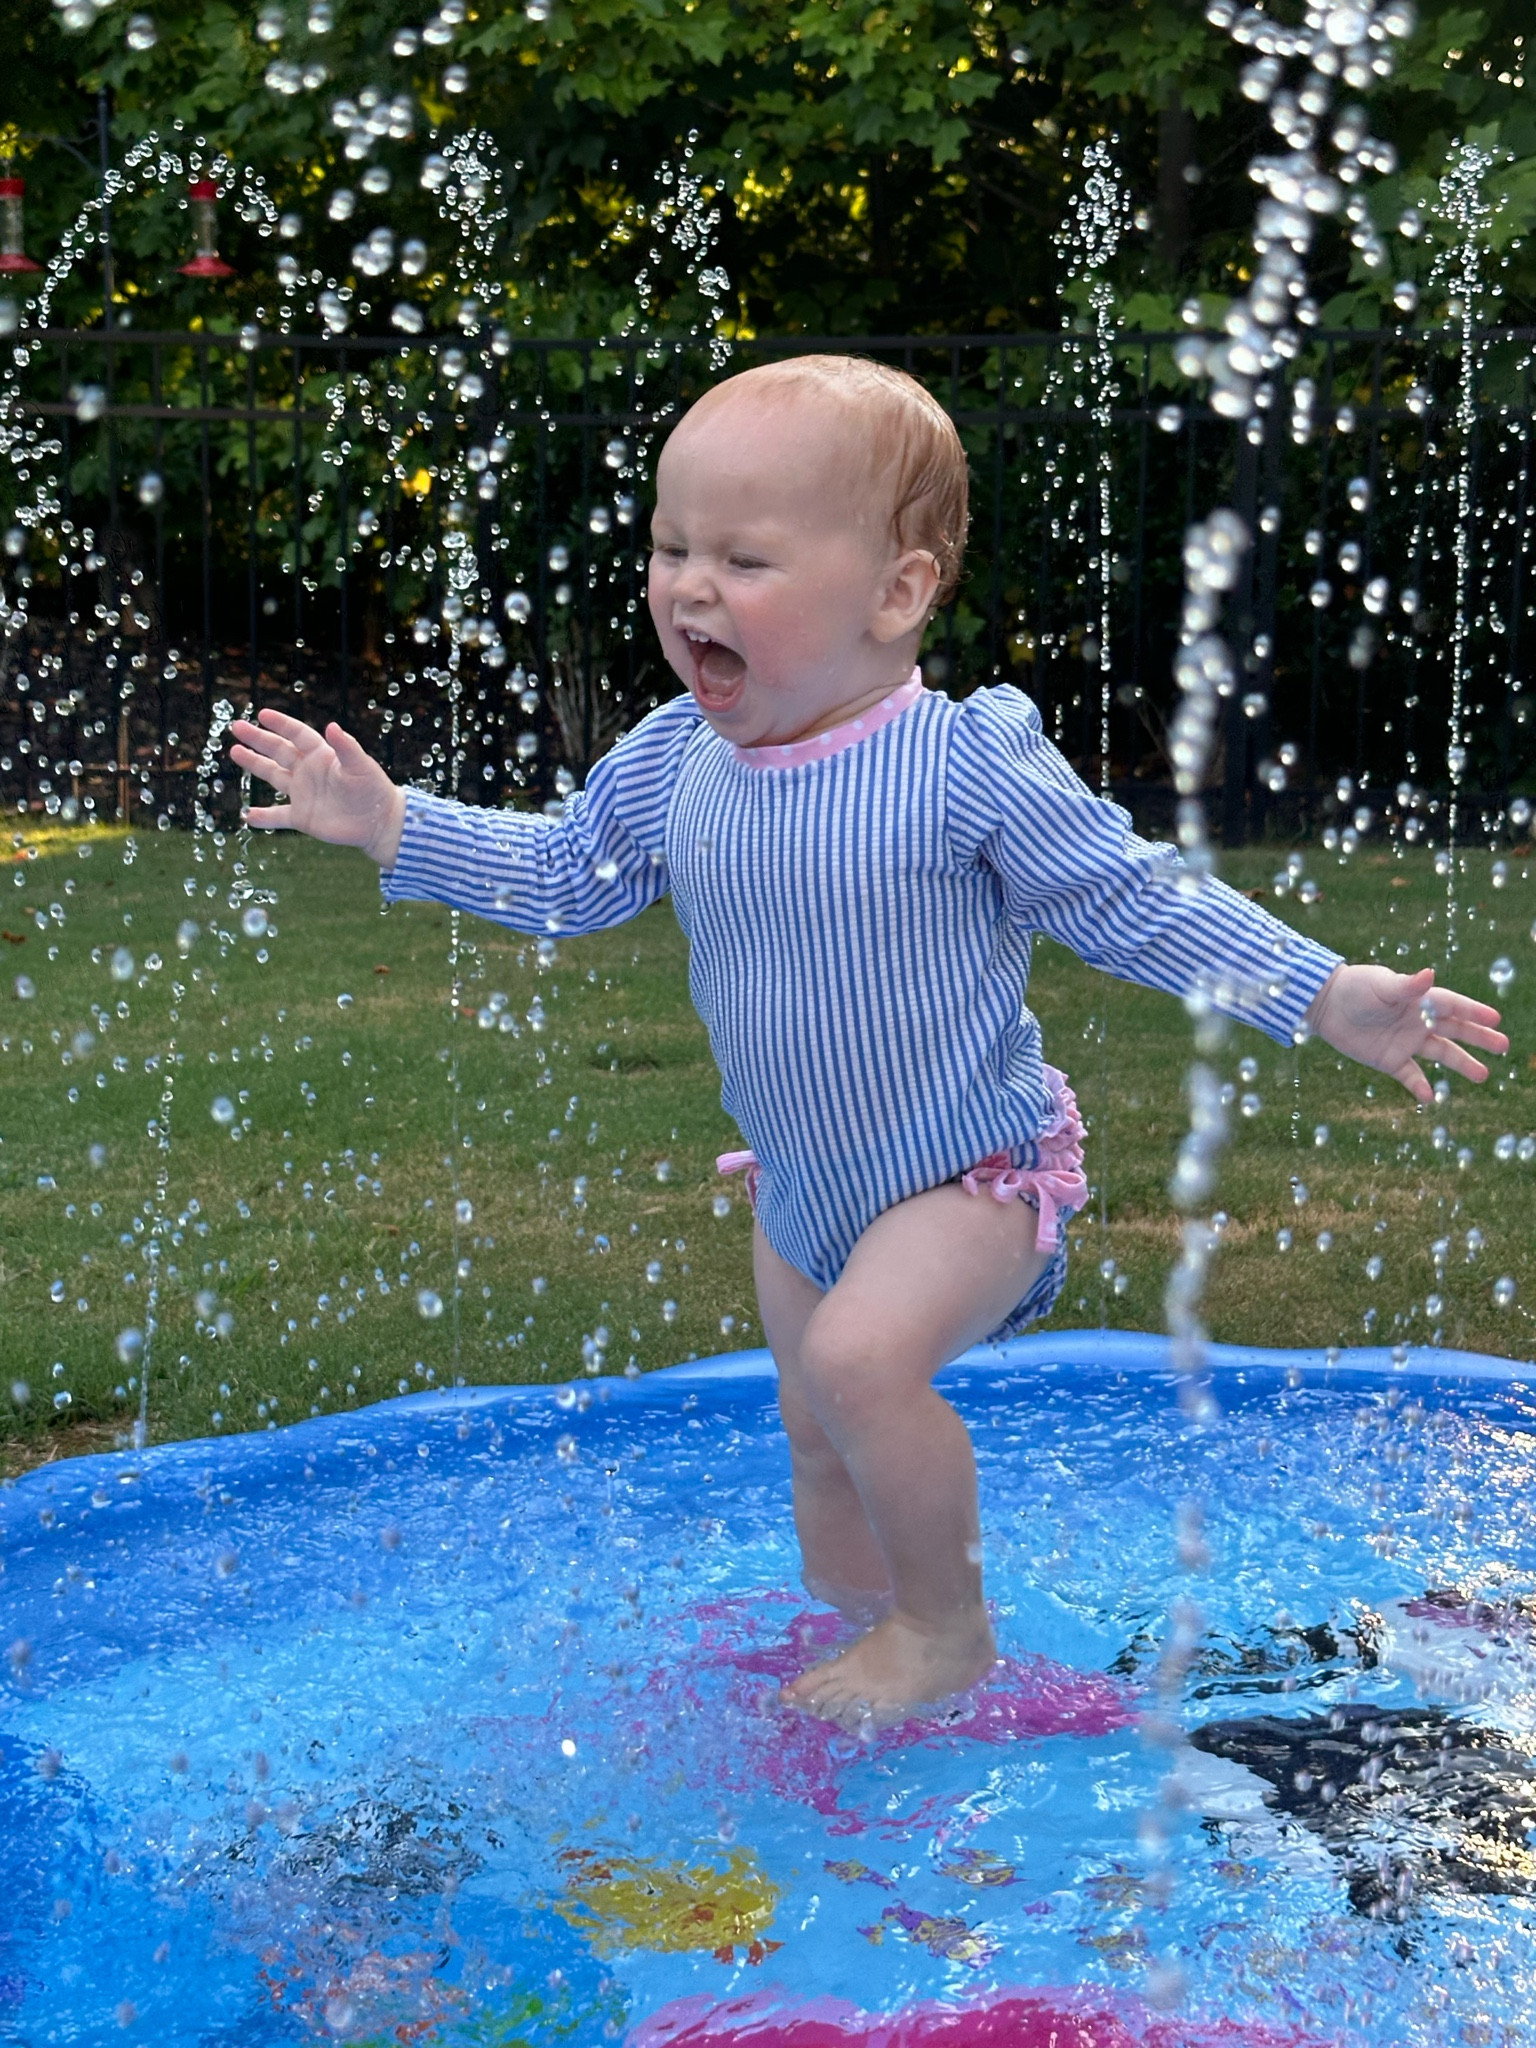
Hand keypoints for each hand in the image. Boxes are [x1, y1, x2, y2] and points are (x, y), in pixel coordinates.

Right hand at [229, 708, 406, 866]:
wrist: (379, 822)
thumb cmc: (373, 789)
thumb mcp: (361, 766)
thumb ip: (346, 747)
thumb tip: (331, 725)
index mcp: (321, 755)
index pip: (297, 734)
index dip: (281, 724)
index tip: (262, 714)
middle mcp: (308, 771)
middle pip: (278, 751)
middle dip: (258, 739)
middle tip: (236, 727)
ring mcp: (303, 793)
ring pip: (273, 775)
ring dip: (254, 764)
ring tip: (234, 751)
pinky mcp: (302, 817)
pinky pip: (277, 816)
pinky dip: (263, 817)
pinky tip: (248, 816)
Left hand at [1304, 963, 1507, 1105]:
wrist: (1325, 1006)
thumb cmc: (1355, 988)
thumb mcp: (1381, 985)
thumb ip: (1407, 986)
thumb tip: (1430, 975)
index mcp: (1419, 1000)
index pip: (1452, 1006)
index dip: (1473, 1012)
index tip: (1495, 1018)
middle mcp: (1417, 1022)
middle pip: (1455, 1031)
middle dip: (1479, 1038)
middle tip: (1503, 1045)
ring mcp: (1405, 1042)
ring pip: (1441, 1054)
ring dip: (1461, 1064)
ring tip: (1483, 1075)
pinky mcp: (1389, 1060)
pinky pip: (1410, 1076)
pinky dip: (1419, 1086)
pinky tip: (1430, 1098)